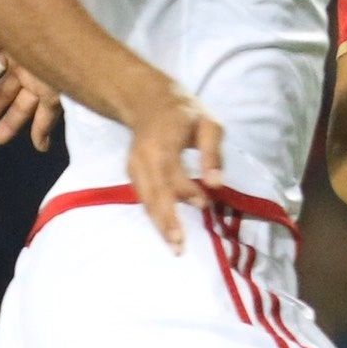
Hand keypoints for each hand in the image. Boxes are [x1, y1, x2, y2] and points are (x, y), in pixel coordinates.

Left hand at [0, 33, 60, 150]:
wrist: (62, 17)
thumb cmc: (68, 57)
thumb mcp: (58, 92)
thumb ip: (47, 118)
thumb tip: (40, 147)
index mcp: (49, 85)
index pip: (32, 110)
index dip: (16, 125)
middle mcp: (33, 69)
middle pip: (9, 93)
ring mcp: (19, 48)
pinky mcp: (7, 29)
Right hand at [117, 67, 224, 253]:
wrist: (148, 100)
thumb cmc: (185, 113)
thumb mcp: (209, 123)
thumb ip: (213, 152)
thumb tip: (215, 184)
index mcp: (163, 141)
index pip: (171, 171)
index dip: (186, 190)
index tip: (204, 204)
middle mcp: (143, 155)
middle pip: (153, 192)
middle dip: (166, 221)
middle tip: (179, 247)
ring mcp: (134, 165)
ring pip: (145, 199)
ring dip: (158, 224)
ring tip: (174, 247)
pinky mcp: (131, 172)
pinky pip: (142, 197)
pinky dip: (153, 215)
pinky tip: (166, 231)